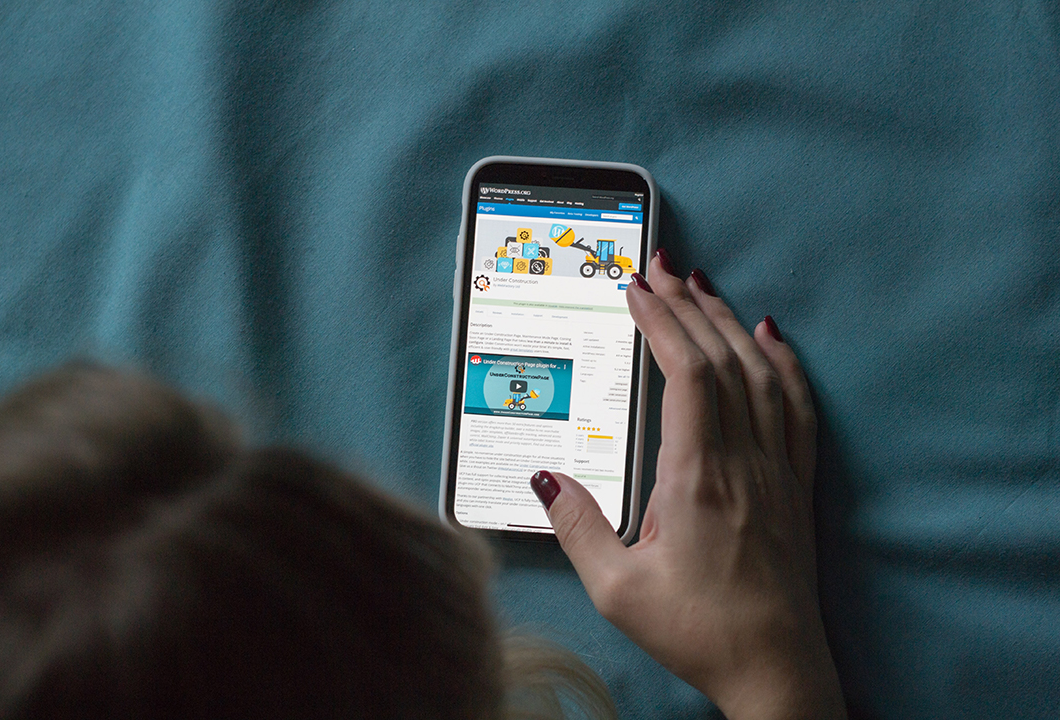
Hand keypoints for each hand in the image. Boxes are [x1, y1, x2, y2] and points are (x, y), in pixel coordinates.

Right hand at [530, 254, 845, 719]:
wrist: (776, 668)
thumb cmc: (699, 630)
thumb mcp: (618, 590)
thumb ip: (576, 527)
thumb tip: (545, 478)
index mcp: (698, 476)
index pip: (686, 373)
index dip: (662, 321)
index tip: (637, 289)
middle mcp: (743, 461)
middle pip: (721, 359)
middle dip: (687, 305)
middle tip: (660, 268)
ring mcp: (775, 469)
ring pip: (759, 374)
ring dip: (728, 323)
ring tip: (702, 288)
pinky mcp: (794, 484)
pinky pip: (796, 407)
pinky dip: (783, 364)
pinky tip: (770, 338)